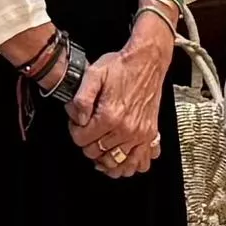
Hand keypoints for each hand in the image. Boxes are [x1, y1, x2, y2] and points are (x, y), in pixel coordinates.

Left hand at [69, 15, 170, 174]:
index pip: (82, 140)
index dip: (75, 131)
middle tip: (89, 130)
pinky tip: (122, 158)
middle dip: (88, 144)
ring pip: (118, 164)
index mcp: (109, 116)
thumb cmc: (121, 67)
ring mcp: (140, 134)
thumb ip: (81, 99)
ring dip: (106, 160)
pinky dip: (131, 164)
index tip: (78, 123)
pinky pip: (142, 162)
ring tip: (101, 150)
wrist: (147, 61)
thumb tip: (77, 119)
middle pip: (97, 153)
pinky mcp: (150, 134)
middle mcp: (126, 129)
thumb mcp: (93, 74)